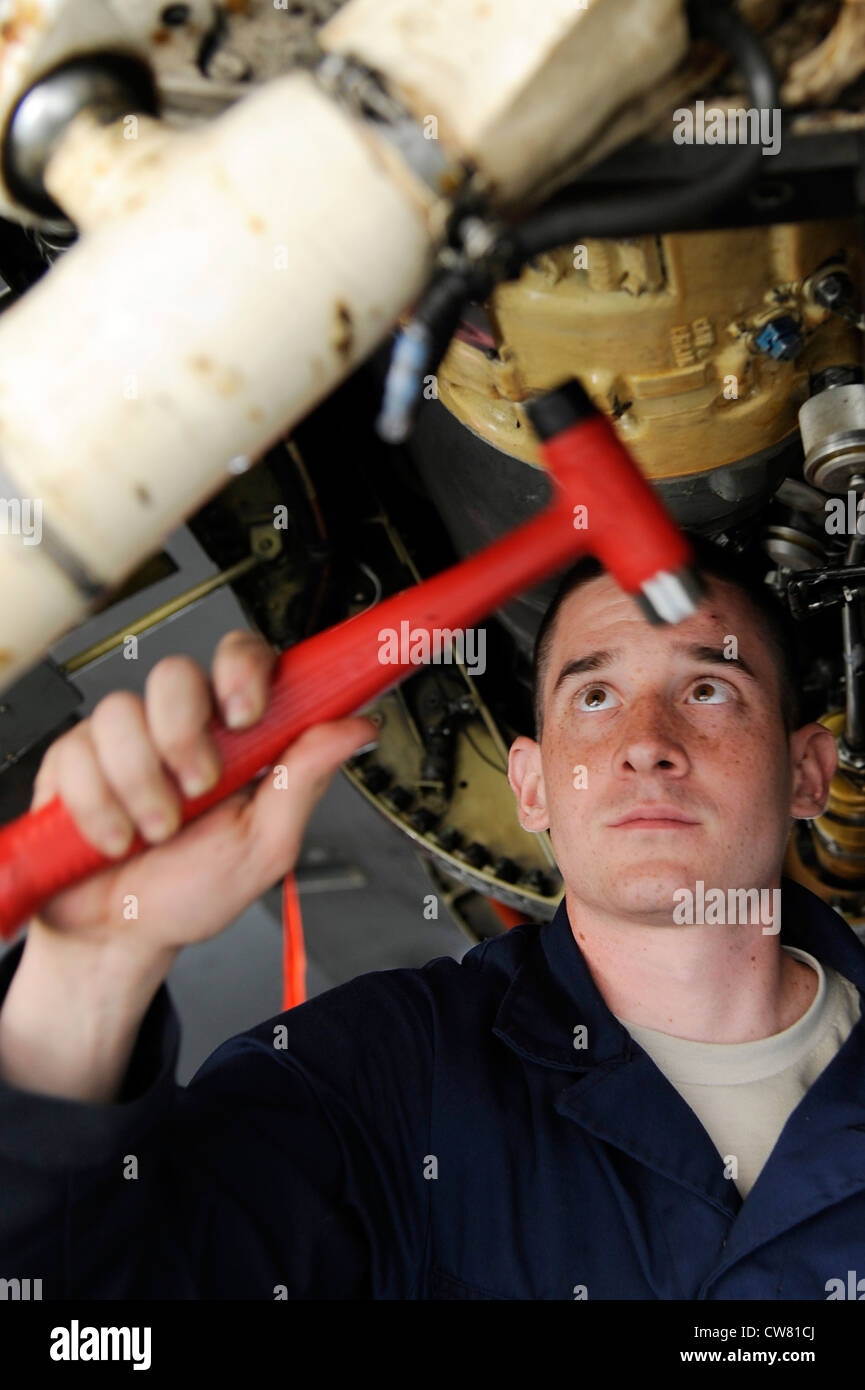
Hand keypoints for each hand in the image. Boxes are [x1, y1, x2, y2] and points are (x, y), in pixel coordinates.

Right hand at [27, 629, 376, 961]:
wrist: (120, 936)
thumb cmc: (193, 891)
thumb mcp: (264, 845)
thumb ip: (303, 779)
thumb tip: (356, 729)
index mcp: (234, 736)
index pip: (242, 659)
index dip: (242, 670)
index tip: (246, 714)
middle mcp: (177, 728)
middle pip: (174, 673)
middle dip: (183, 736)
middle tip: (196, 788)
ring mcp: (122, 741)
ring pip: (119, 712)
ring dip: (140, 785)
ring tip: (154, 831)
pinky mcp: (72, 760)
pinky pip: (75, 753)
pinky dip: (97, 807)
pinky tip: (113, 838)